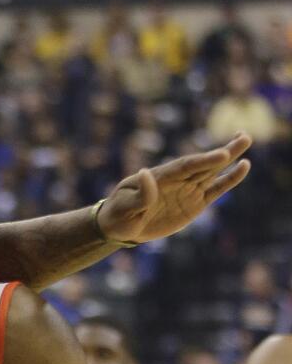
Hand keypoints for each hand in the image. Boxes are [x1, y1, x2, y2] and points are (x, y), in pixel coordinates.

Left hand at [97, 133, 251, 244]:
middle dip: (223, 152)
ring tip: (245, 140)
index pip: (185, 167)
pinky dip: (229, 179)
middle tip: (244, 136)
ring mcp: (187, 190)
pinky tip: (244, 166)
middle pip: (203, 164)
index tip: (221, 155)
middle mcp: (177, 180)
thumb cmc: (118, 215)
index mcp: (160, 177)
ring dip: (230, 158)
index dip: (203, 161)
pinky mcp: (194, 203)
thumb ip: (140, 194)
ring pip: (212, 172)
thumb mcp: (125, 206)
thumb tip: (145, 172)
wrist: (119, 227)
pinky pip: (215, 190)